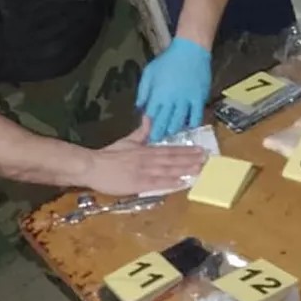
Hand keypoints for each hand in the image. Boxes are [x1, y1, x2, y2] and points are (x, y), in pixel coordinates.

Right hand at [81, 121, 205, 194]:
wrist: (92, 166)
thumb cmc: (108, 155)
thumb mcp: (127, 141)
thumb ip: (140, 132)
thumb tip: (149, 117)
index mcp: (145, 149)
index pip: (169, 149)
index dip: (186, 150)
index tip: (200, 150)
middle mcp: (147, 159)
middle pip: (172, 159)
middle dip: (191, 159)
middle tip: (207, 159)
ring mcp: (144, 171)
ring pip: (168, 169)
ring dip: (185, 169)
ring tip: (200, 168)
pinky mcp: (138, 183)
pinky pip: (157, 183)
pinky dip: (171, 182)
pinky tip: (183, 182)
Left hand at [136, 37, 211, 142]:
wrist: (191, 51)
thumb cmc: (168, 60)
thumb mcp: (150, 72)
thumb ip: (143, 90)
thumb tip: (139, 106)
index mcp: (158, 94)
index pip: (151, 116)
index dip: (149, 126)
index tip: (146, 134)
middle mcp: (171, 100)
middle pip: (164, 122)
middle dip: (159, 133)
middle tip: (157, 141)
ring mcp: (186, 100)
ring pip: (179, 122)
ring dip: (174, 130)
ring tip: (170, 135)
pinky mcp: (199, 99)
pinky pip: (196, 116)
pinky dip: (192, 124)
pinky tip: (189, 126)